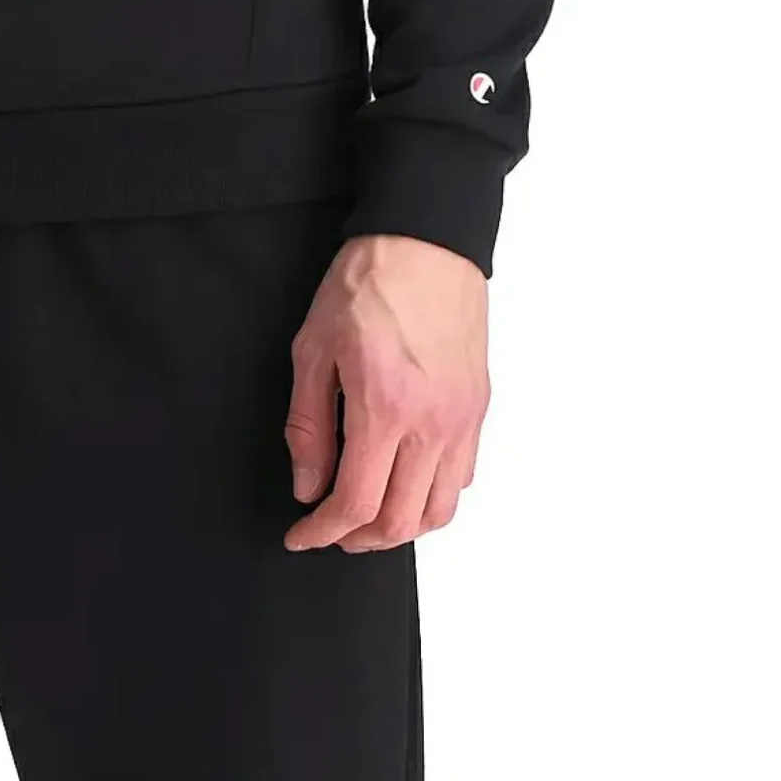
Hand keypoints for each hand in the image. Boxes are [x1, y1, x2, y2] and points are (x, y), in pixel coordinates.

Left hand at [281, 232, 489, 551]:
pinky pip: (462, 477)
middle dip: (359, 539)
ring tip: (368, 516)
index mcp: (385, 409)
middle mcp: (432, 424)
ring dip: (401, 528)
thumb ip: (309, 425)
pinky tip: (406, 481)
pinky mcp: (477, 407)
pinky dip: (432, 497)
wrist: (424, 240)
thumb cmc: (367, 283)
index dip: (323, 532)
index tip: (302, 535)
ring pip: (440, 510)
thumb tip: (308, 486)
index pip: (356, 504)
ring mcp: (462, 419)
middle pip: (401, 521)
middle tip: (330, 529)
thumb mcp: (314, 347)